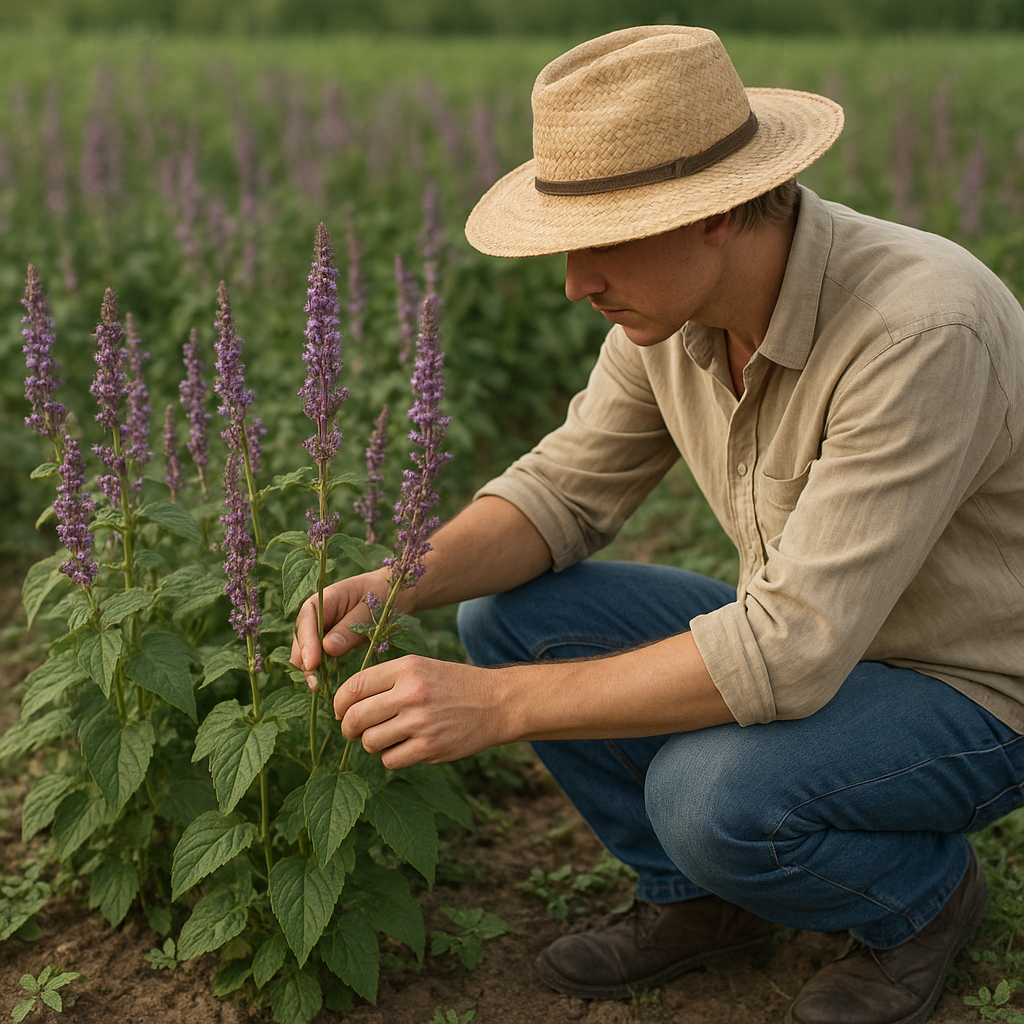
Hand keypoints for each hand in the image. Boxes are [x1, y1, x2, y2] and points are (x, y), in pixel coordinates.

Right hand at [290, 568, 398, 689]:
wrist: (393, 594)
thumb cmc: (382, 595)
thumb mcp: (368, 609)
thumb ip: (349, 628)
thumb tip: (327, 648)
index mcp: (322, 600)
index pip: (306, 622)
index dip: (306, 644)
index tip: (312, 663)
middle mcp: (315, 616)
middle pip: (300, 640)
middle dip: (305, 661)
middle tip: (316, 683)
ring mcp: (320, 630)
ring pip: (306, 653)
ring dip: (311, 670)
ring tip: (320, 687)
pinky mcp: (328, 644)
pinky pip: (318, 659)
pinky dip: (321, 671)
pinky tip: (326, 685)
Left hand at [334, 655, 511, 768]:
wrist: (496, 703)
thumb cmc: (453, 685)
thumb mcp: (422, 668)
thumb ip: (387, 679)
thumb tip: (346, 703)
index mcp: (407, 668)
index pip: (354, 686)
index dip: (339, 703)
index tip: (340, 711)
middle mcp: (412, 693)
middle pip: (356, 717)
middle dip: (348, 728)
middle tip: (353, 731)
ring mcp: (421, 722)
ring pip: (370, 741)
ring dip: (371, 744)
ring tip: (384, 738)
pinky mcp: (430, 748)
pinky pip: (390, 760)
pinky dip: (391, 758)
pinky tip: (403, 748)